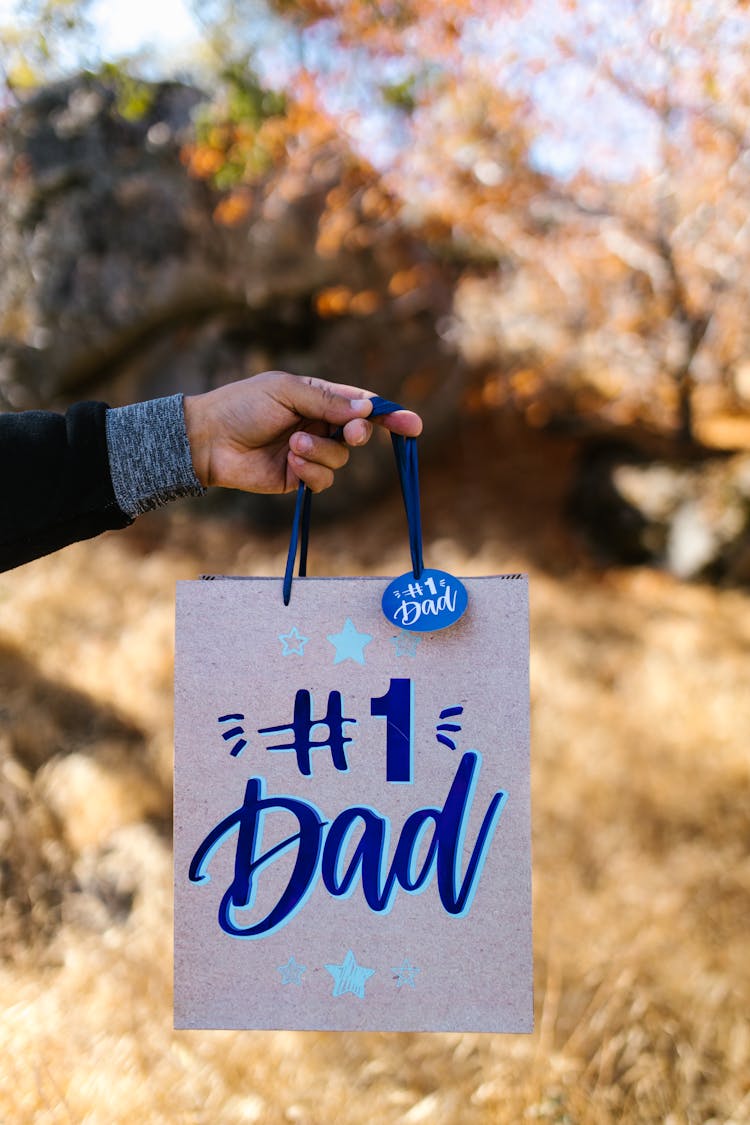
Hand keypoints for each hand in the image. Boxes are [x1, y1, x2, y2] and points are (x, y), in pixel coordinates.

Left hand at [183, 370, 422, 493]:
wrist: (208, 440)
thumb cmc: (242, 406)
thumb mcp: (287, 392)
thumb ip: (327, 401)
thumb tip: (366, 409)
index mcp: (317, 398)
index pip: (361, 406)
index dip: (389, 415)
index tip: (413, 425)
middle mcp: (318, 425)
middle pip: (358, 433)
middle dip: (358, 434)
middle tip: (352, 433)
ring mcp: (309, 452)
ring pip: (340, 459)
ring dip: (322, 452)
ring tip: (294, 445)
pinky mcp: (298, 477)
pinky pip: (323, 480)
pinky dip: (311, 471)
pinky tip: (290, 461)